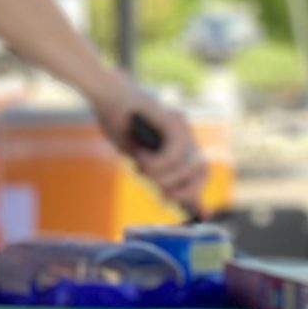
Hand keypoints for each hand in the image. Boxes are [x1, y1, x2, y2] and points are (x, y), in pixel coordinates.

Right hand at [94, 83, 210, 213]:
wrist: (105, 94)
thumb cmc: (117, 122)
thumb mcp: (136, 155)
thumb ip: (153, 172)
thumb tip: (169, 195)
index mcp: (179, 143)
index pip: (198, 173)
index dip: (197, 194)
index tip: (200, 214)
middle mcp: (186, 134)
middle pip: (202, 171)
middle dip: (186, 190)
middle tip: (163, 195)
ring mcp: (181, 126)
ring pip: (188, 165)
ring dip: (165, 176)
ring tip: (142, 169)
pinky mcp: (173, 120)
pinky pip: (175, 152)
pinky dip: (159, 162)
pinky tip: (141, 158)